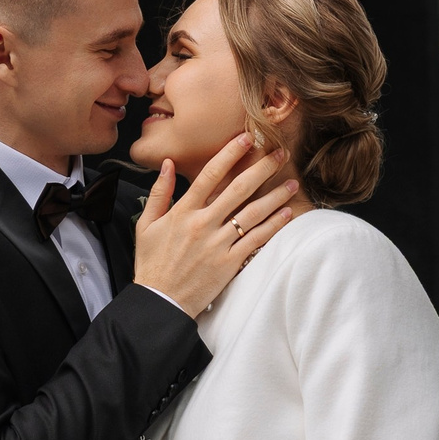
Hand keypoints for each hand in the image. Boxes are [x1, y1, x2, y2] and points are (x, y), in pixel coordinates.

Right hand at [133, 134, 298, 316]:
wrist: (160, 300)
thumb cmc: (152, 263)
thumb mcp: (146, 224)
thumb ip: (159, 192)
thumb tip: (167, 163)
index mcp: (183, 212)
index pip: (210, 175)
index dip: (230, 154)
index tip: (246, 138)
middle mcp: (203, 224)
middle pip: (239, 189)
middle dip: (262, 168)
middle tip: (280, 152)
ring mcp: (218, 244)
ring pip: (253, 213)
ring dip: (275, 195)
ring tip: (292, 182)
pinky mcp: (230, 262)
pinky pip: (256, 240)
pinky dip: (273, 225)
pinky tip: (287, 213)